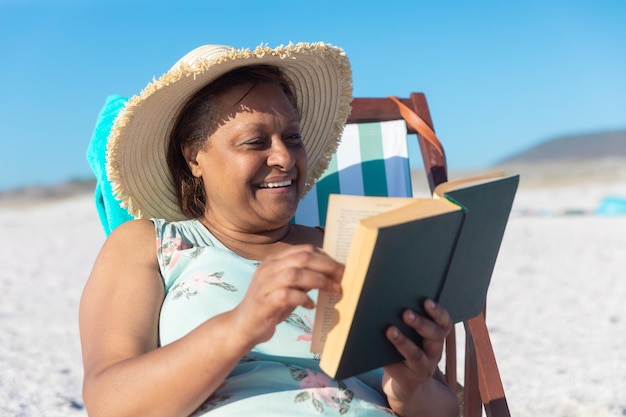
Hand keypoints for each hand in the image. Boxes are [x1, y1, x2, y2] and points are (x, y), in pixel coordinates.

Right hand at [232, 244, 342, 347]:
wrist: (243, 325)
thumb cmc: (270, 305)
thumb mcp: (288, 287)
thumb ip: (304, 278)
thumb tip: (331, 273)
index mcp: (274, 261)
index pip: (304, 250)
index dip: (325, 257)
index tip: (340, 267)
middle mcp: (269, 268)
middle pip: (302, 258)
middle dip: (327, 266)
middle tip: (342, 277)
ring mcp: (265, 284)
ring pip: (295, 273)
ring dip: (319, 281)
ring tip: (333, 290)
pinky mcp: (264, 302)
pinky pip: (287, 295)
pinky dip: (303, 298)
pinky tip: (311, 305)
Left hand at [381, 300, 455, 416]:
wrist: (406, 388)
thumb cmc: (405, 353)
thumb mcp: (413, 338)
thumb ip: (407, 323)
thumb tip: (390, 300)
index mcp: (436, 338)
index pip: (445, 323)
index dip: (439, 312)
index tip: (427, 301)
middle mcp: (434, 353)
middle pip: (435, 336)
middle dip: (421, 323)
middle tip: (406, 313)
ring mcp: (422, 369)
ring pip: (416, 355)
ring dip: (403, 342)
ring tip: (390, 330)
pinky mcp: (408, 381)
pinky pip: (399, 370)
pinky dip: (388, 359)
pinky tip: (375, 349)